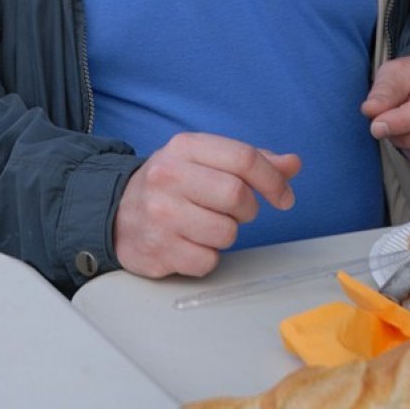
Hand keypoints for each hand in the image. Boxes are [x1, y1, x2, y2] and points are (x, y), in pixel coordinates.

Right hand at [112, 132, 300, 278]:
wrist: (117, 211)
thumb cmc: (172, 184)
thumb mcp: (204, 160)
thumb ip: (250, 161)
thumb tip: (293, 164)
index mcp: (185, 147)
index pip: (243, 158)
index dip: (273, 180)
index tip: (284, 197)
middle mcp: (169, 176)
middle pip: (238, 196)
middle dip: (247, 209)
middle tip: (236, 211)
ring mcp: (161, 214)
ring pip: (227, 233)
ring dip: (226, 234)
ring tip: (205, 224)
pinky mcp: (158, 250)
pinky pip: (208, 261)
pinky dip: (207, 256)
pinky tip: (190, 242)